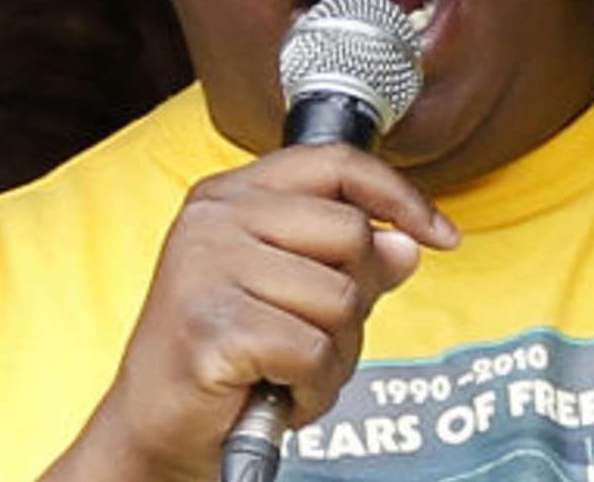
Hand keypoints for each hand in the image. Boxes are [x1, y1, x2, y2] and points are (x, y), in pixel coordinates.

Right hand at [52, 145, 457, 481]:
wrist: (155, 430)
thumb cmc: (226, 356)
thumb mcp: (294, 292)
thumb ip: (351, 260)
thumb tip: (410, 241)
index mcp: (231, 194)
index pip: (337, 163)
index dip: (399, 195)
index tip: (438, 234)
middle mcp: (214, 219)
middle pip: (352, 234)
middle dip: (357, 297)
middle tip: (314, 333)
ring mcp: (207, 269)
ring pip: (341, 298)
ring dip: (334, 352)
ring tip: (290, 367)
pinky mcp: (214, 328)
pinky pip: (314, 351)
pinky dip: (313, 388)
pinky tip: (280, 391)